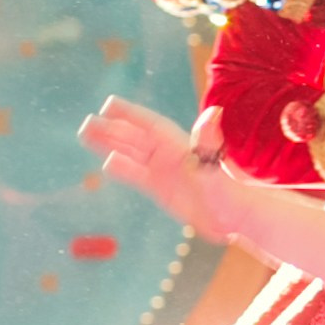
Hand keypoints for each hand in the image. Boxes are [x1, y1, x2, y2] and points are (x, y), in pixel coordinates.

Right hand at [82, 98, 229, 234]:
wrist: (237, 219)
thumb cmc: (230, 195)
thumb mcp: (214, 170)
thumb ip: (207, 145)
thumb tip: (212, 113)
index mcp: (180, 148)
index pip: (150, 126)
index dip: (131, 115)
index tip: (109, 104)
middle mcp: (170, 157)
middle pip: (136, 138)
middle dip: (112, 129)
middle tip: (87, 122)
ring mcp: (165, 173)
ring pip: (133, 153)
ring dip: (111, 145)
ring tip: (87, 135)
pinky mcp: (164, 191)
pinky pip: (138, 175)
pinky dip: (123, 168)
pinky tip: (107, 163)